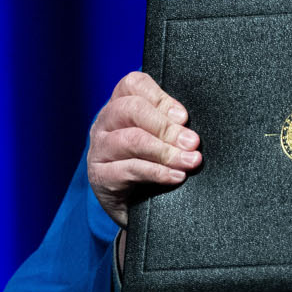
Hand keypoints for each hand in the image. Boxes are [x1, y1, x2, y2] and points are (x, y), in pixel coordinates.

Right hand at [87, 71, 200, 229]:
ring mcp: (99, 150)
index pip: (133, 84)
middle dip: (166, 126)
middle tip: (192, 142)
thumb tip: (192, 130)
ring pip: (131, 140)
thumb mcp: (161, 138)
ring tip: (190, 161)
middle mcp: (105, 123)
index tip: (184, 117)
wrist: (133, 206)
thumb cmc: (151, 162)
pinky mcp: (100, 177)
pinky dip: (157, 173)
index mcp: (119, 105)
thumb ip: (172, 124)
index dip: (160, 97)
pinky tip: (176, 177)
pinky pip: (129, 170)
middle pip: (131, 109)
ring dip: (166, 151)